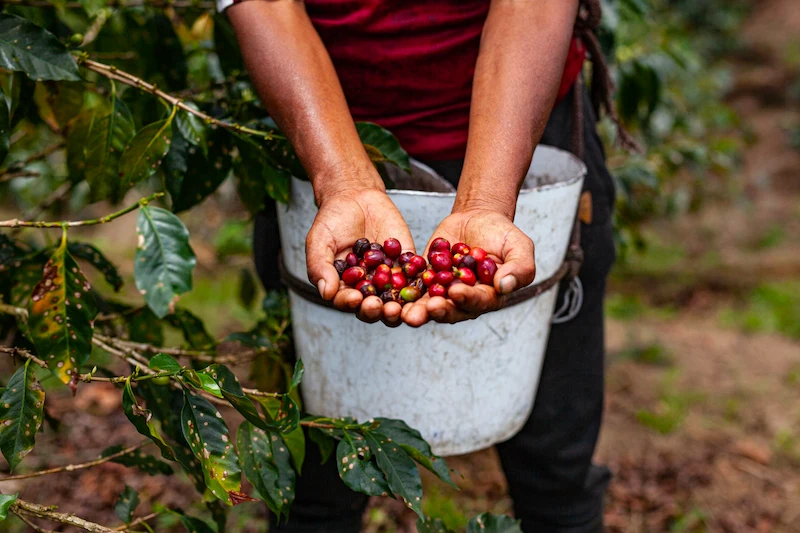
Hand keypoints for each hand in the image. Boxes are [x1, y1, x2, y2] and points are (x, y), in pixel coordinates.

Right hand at [306, 188, 414, 325]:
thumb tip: (326, 293)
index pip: (346, 301)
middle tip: (378, 306)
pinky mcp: (406, 263)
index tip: (354, 298)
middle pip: (373, 307)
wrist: (355, 198)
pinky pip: (415, 275)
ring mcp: (388, 277)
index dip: (350, 303)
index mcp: (344, 287)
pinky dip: (418, 280)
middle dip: (375, 310)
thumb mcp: (319, 241)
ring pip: (395, 298)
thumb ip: (320, 266)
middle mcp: (367, 287)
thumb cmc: (332, 221)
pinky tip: (420, 281)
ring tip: (398, 306)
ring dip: (398, 306)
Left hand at [401, 208, 534, 326]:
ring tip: (402, 312)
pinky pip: (411, 288)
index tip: (457, 292)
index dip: (467, 299)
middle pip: (449, 310)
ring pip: (427, 306)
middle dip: (436, 311)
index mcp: (488, 297)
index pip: (478, 302)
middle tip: (425, 310)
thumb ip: (519, 268)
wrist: (477, 219)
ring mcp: (441, 292)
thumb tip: (505, 285)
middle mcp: (463, 301)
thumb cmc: (502, 235)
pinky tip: (388, 291)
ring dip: (415, 311)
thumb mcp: (519, 247)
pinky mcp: (424, 280)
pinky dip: (401, 291)